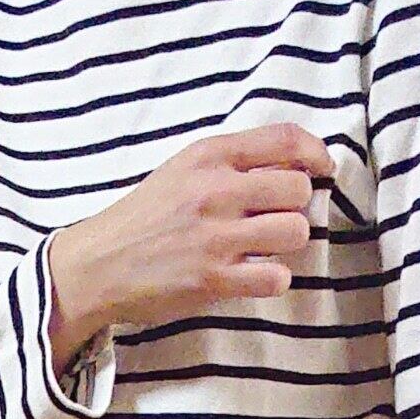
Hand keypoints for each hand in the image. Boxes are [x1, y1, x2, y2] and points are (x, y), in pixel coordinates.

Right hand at [45, 123, 334, 357]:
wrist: (97, 264)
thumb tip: (292, 164)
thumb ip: (230, 163)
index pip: (284, 139)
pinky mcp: (212, 279)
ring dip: (289, 243)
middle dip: (295, 206)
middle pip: (298, 188)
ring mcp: (214, 236)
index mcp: (209, 155)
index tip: (322, 168)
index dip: (315, 153)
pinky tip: (257, 276)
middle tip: (275, 219)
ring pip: (295, 231)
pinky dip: (274, 279)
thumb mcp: (182, 169)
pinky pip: (275, 277)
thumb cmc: (144, 218)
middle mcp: (215, 190)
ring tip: (266, 248)